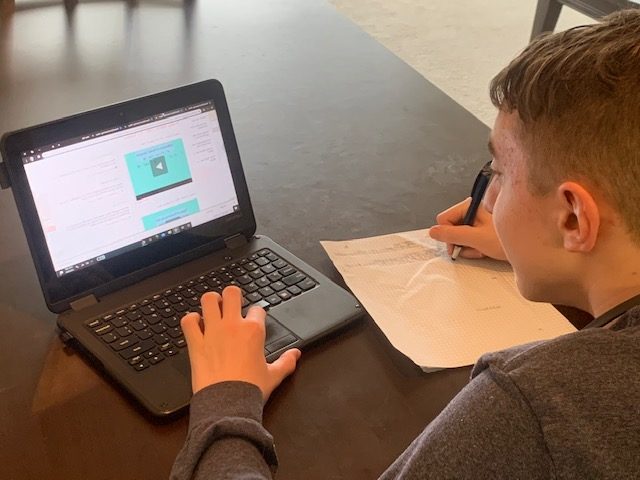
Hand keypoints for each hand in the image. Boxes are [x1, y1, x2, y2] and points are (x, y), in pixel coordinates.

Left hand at [180, 286, 301, 400]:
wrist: (228, 404)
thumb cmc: (250, 390)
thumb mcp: (274, 375)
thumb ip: (286, 362)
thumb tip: (296, 354)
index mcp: (253, 331)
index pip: (257, 309)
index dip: (256, 313)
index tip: (254, 320)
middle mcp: (232, 326)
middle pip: (231, 292)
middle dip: (232, 295)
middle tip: (231, 303)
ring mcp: (212, 332)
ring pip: (208, 300)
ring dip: (210, 302)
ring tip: (213, 308)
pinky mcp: (196, 343)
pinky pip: (188, 321)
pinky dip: (190, 320)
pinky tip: (195, 324)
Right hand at [428, 197, 507, 260]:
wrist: (531, 249)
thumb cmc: (507, 240)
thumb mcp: (476, 238)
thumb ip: (452, 235)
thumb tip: (432, 232)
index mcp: (471, 206)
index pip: (444, 219)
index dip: (447, 235)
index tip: (455, 247)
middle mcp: (474, 209)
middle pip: (452, 227)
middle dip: (460, 242)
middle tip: (473, 249)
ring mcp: (480, 219)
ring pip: (461, 234)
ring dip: (468, 246)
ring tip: (483, 250)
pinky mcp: (485, 228)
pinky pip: (471, 238)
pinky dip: (475, 246)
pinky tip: (486, 250)